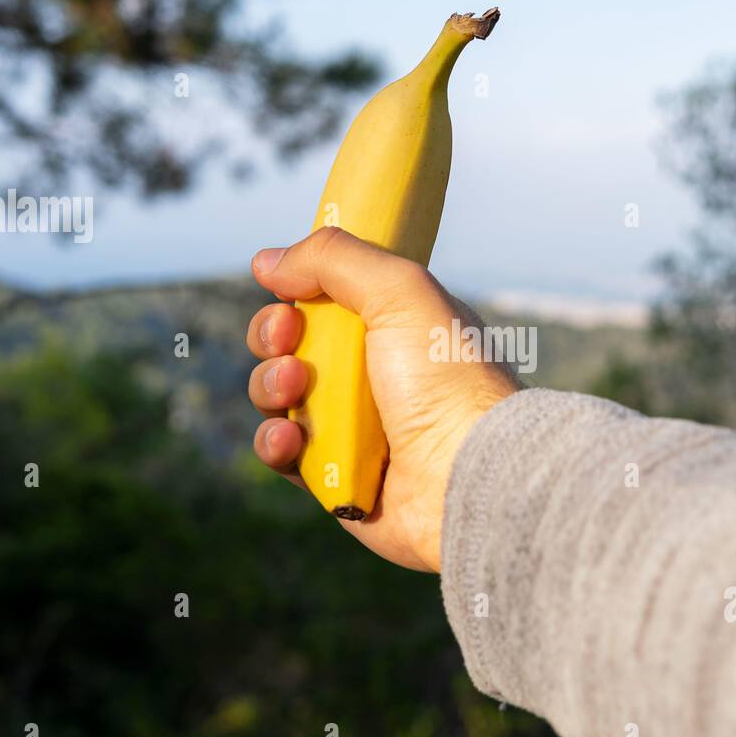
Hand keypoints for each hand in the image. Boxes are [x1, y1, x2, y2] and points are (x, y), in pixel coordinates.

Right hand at [246, 227, 520, 572]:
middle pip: (291, 345)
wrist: (467, 475)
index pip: (328, 301)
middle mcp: (374, 375)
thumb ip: (334, 260)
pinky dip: (275, 442)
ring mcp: (353, 428)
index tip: (289, 294)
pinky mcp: (336, 477)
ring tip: (294, 388)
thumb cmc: (446, 379)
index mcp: (396, 328)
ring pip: (279, 398)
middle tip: (287, 340)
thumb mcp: (399, 291)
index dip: (298, 294)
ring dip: (270, 386)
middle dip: (273, 336)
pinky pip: (283, 455)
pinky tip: (290, 437)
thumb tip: (268, 261)